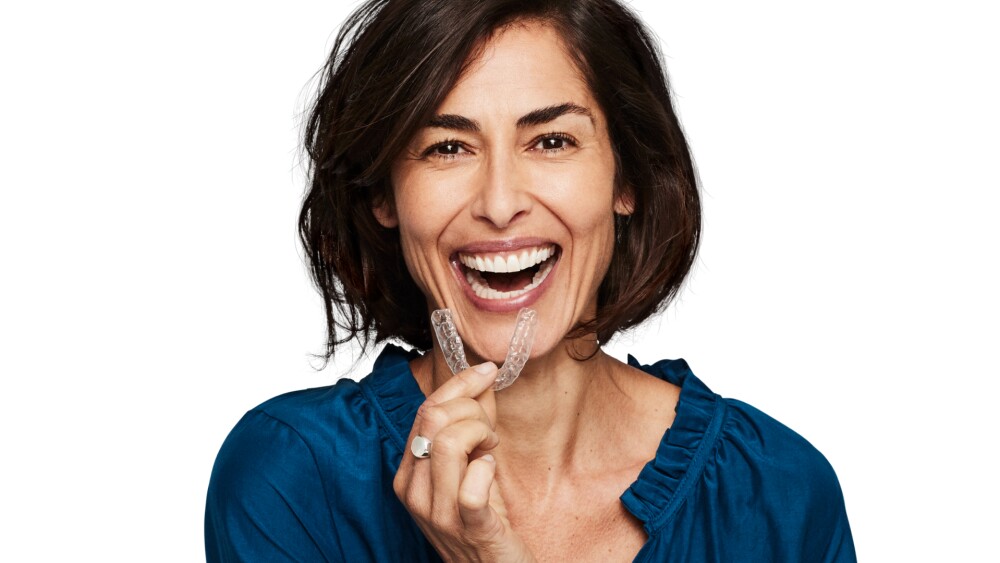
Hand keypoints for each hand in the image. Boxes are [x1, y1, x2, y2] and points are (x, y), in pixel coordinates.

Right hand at [394, 361, 534, 562]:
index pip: (425, 411)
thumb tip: (481, 379)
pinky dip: (486, 468)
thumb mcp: (472, 465)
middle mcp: (415, 493)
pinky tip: (491, 470)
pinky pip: (471, 489)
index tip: (486, 372)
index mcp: (409, 474)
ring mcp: (439, 514)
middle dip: (471, 409)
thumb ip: (474, 423)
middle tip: (490, 430)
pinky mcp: (471, 530)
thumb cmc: (483, 520)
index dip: (459, 384)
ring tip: (490, 449)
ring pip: (447, 443)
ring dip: (479, 434)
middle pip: (433, 420)